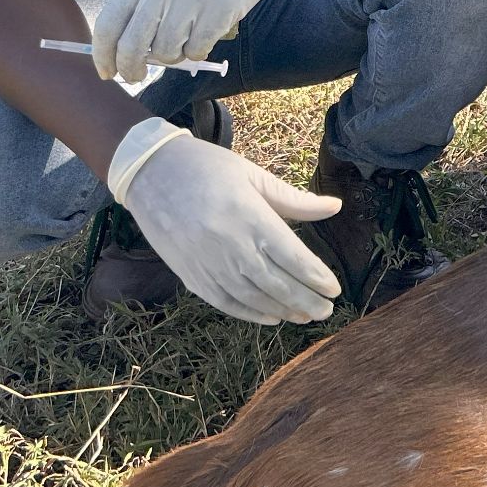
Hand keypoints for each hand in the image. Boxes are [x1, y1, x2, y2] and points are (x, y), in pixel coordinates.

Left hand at [91, 0, 317, 83]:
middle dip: (131, 69)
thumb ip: (148, 1)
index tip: (106, 71)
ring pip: (167, 51)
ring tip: (186, 41)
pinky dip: (199, 52)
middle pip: (132, 45)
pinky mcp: (221, 8)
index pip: (110, 22)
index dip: (102, 54)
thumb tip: (131, 50)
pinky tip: (206, 37)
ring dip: (173, 57)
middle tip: (136, 76)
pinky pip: (198, 49)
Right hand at [110, 118, 341, 323]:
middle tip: (327, 310)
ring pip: (253, 298)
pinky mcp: (190, 275)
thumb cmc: (207, 168)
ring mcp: (208, 264)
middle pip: (276, 283)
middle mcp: (230, 245)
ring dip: (283, 310)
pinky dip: (250, 314)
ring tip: (306, 316)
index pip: (291, 256)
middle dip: (306, 300)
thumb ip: (294, 199)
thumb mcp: (253, 175)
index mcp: (249, 216)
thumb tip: (336, 206)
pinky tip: (271, 317)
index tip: (334, 288)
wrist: (150, 173)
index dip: (315, 276)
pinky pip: (224, 302)